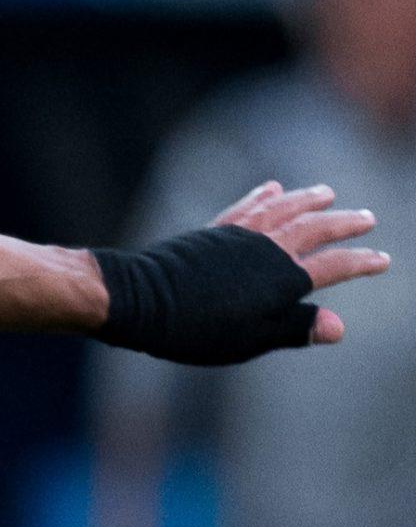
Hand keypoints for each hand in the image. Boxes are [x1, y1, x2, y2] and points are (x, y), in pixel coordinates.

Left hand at [211, 181, 388, 344]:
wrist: (143, 301)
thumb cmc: (199, 329)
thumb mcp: (252, 338)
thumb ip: (295, 328)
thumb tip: (338, 327)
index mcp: (282, 279)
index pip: (333, 267)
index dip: (361, 263)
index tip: (383, 260)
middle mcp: (265, 250)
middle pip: (312, 229)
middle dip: (342, 223)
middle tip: (366, 217)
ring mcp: (237, 237)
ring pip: (281, 210)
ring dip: (306, 200)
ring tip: (326, 192)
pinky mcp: (211, 233)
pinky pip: (244, 208)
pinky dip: (262, 197)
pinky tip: (271, 188)